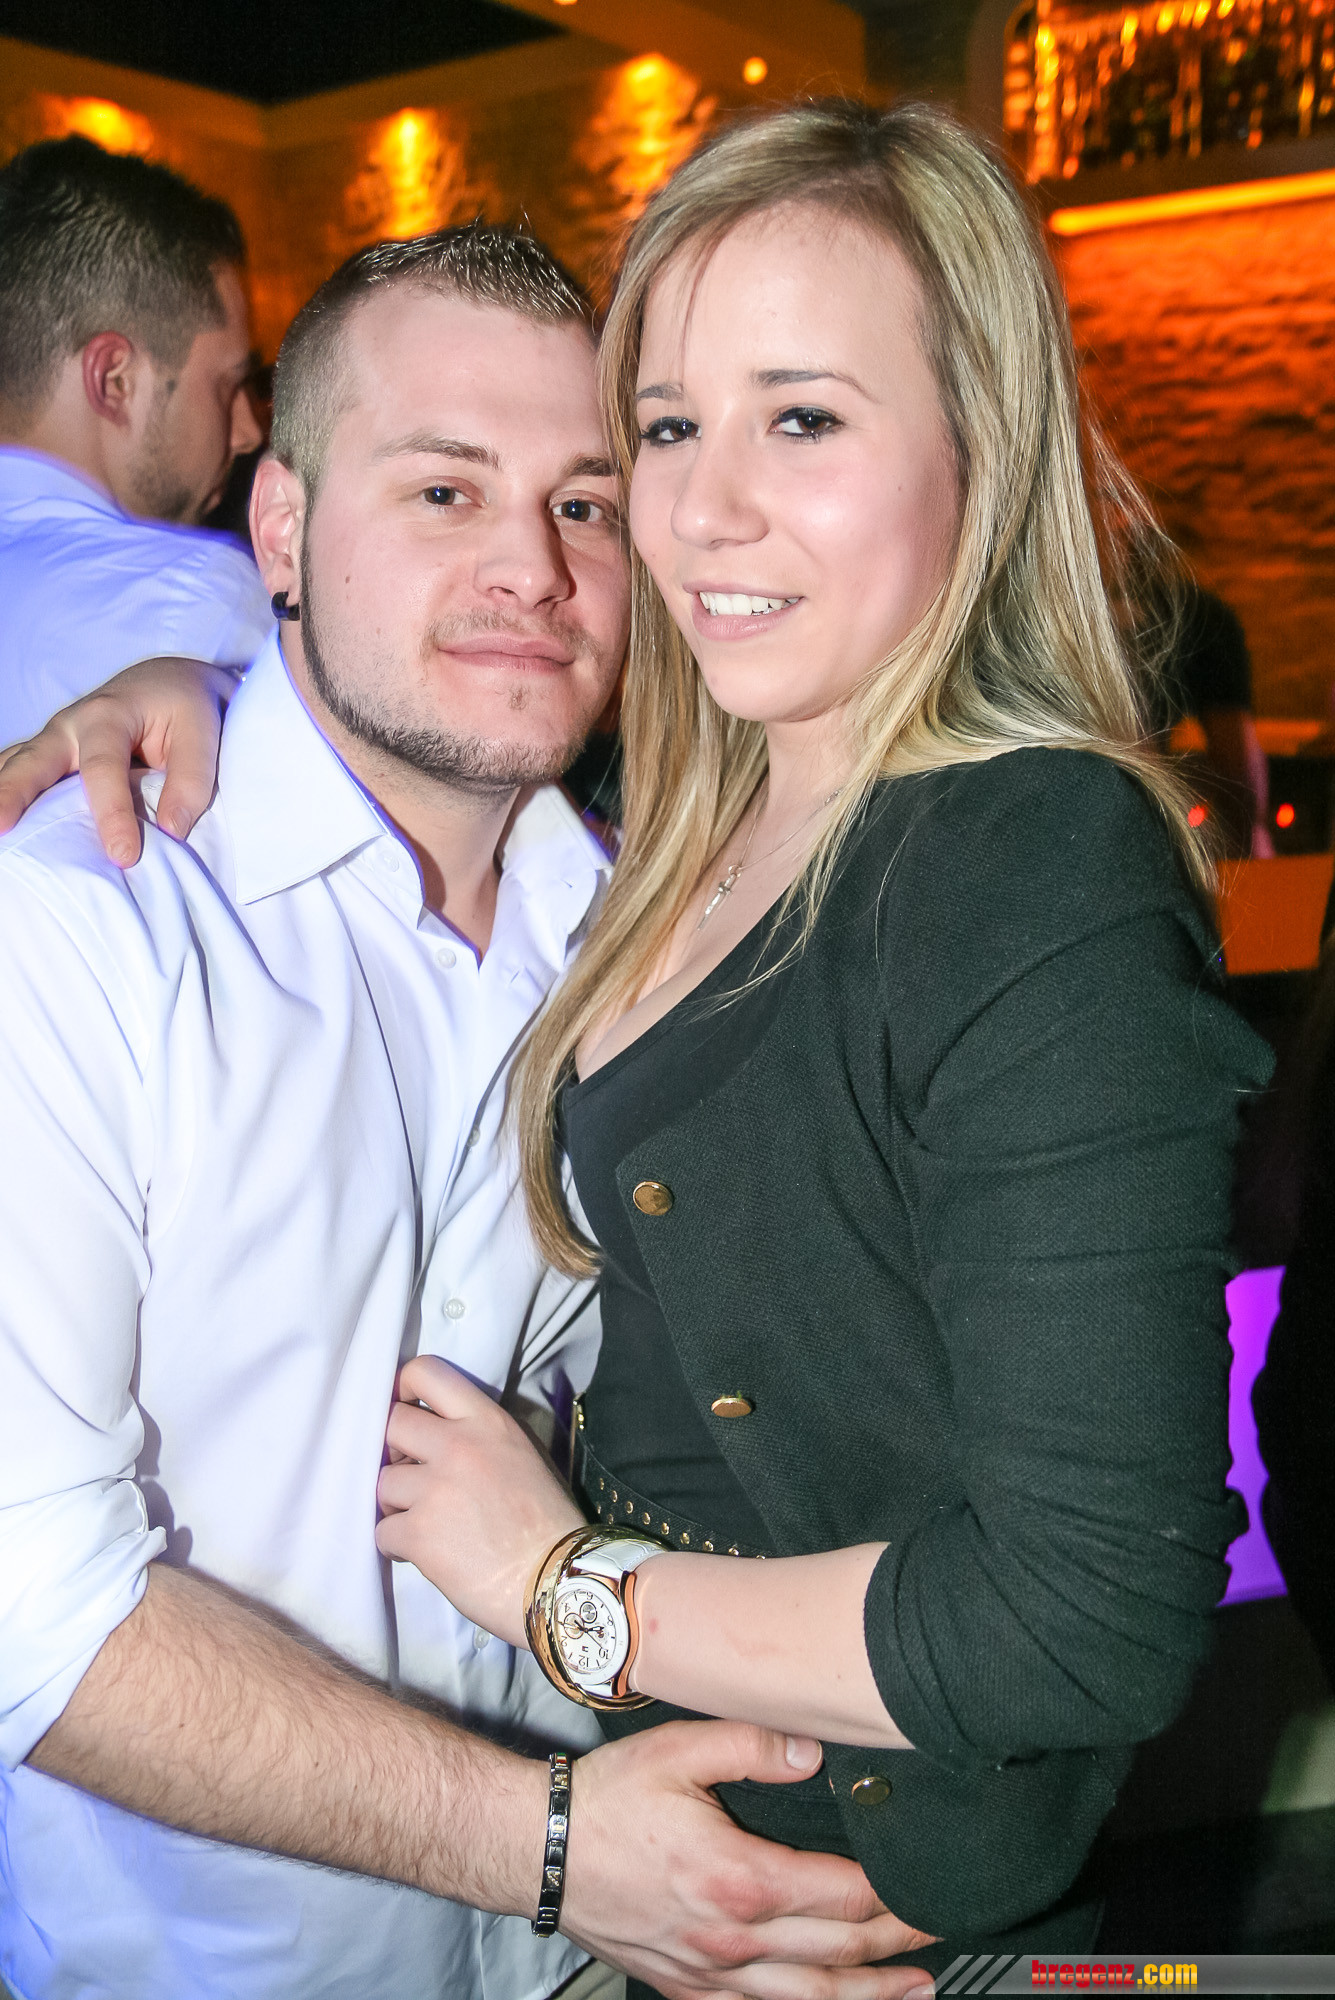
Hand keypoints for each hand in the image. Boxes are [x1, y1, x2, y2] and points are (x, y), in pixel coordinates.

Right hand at [0, 656, 231, 864]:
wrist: (168, 682)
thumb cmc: (185, 706)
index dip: (112, 814)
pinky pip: (20, 771)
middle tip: (0, 827)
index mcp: (108, 715)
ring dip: (1, 795)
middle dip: (14, 794)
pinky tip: (2, 823)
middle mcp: (70, 725)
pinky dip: (5, 792)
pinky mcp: (52, 755)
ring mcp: (55, 740)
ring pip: (17, 765)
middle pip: (34, 760)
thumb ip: (192, 780)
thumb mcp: (202, 731)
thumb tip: (171, 830)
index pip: (103, 769)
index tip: (124, 857)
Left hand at [376, 1354, 581, 1644]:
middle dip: (394, 1451)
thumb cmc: (547, 1520)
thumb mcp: (523, 1454)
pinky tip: (422, 1552)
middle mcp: (457, 1446)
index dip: (403, 1389)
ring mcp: (435, 1489)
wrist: (557, 1580)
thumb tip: (435, 1433)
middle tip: (413, 1476)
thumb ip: (480, 1435)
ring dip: (396, 1504)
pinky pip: (383, 1530)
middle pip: (390, 1423)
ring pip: (382, 1482)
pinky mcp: (419, 1533)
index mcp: (487, 1421)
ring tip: (423, 1521)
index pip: (425, 1371)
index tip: (408, 1412)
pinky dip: (397, 1544)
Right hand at [563, 1721, 937, 1997]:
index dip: (894, 1896)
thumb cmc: (607, 1801)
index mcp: (740, 1879)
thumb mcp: (680, 1749)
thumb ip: (752, 1745)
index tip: (928, 1886)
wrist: (541, 1850)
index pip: (843, 1898)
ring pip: (809, 1998)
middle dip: (897, 1944)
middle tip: (938, 1933)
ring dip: (868, 1995)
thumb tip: (812, 1751)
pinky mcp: (686, 1988)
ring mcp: (710, 1973)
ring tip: (914, 1991)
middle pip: (839, 1953)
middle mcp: (733, 1939)